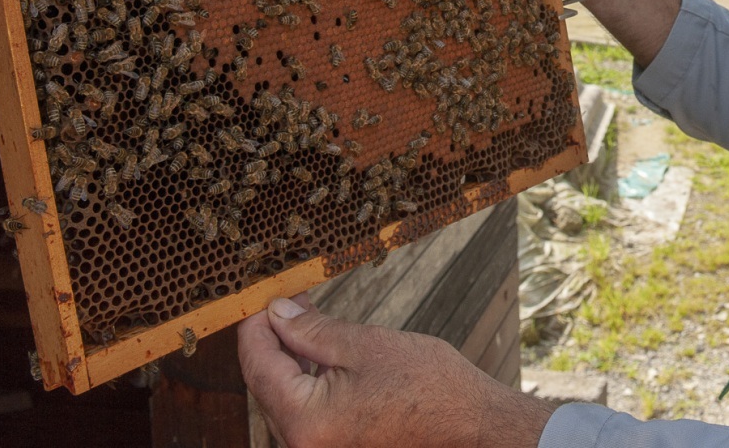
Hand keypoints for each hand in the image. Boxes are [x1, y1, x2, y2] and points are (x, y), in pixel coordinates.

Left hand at [239, 294, 555, 447]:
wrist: (472, 425)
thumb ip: (310, 330)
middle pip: (267, 384)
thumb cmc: (427, 385)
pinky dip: (307, 380)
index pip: (258, 367)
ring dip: (290, 358)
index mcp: (304, 422)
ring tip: (304, 318)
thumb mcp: (363, 344)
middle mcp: (303, 445)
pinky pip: (306, 411)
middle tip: (287, 300)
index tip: (264, 296)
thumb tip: (275, 313)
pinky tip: (320, 351)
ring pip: (285, 397)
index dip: (256, 325)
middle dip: (272, 339)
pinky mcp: (335, 447)